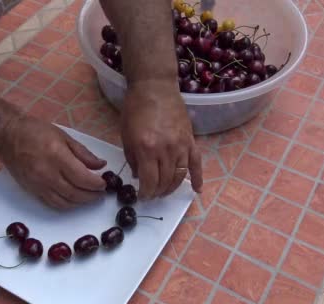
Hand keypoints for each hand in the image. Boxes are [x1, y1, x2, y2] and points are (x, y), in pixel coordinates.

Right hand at [0, 116, 106, 208]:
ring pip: (65, 202)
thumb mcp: (64, 136)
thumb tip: (101, 165)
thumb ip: (83, 153)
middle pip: (75, 193)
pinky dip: (67, 204)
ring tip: (90, 197)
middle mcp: (48, 174)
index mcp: (57, 157)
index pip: (82, 178)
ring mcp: (39, 185)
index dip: (96, 184)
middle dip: (91, 196)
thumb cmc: (36, 132)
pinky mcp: (32, 191)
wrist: (7, 137)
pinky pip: (53, 203)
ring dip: (81, 203)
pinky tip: (74, 200)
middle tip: (101, 193)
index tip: (104, 183)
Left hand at [120, 79, 202, 199]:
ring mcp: (181, 145)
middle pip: (165, 181)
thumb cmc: (135, 109)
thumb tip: (140, 177)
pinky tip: (197, 189)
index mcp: (147, 149)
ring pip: (180, 176)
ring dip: (172, 187)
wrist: (154, 87)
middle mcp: (166, 150)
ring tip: (165, 191)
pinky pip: (196, 163)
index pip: (149, 181)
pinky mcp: (190, 140)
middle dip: (157, 192)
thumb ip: (133, 159)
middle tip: (152, 194)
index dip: (145, 193)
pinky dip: (198, 178)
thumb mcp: (126, 136)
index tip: (142, 197)